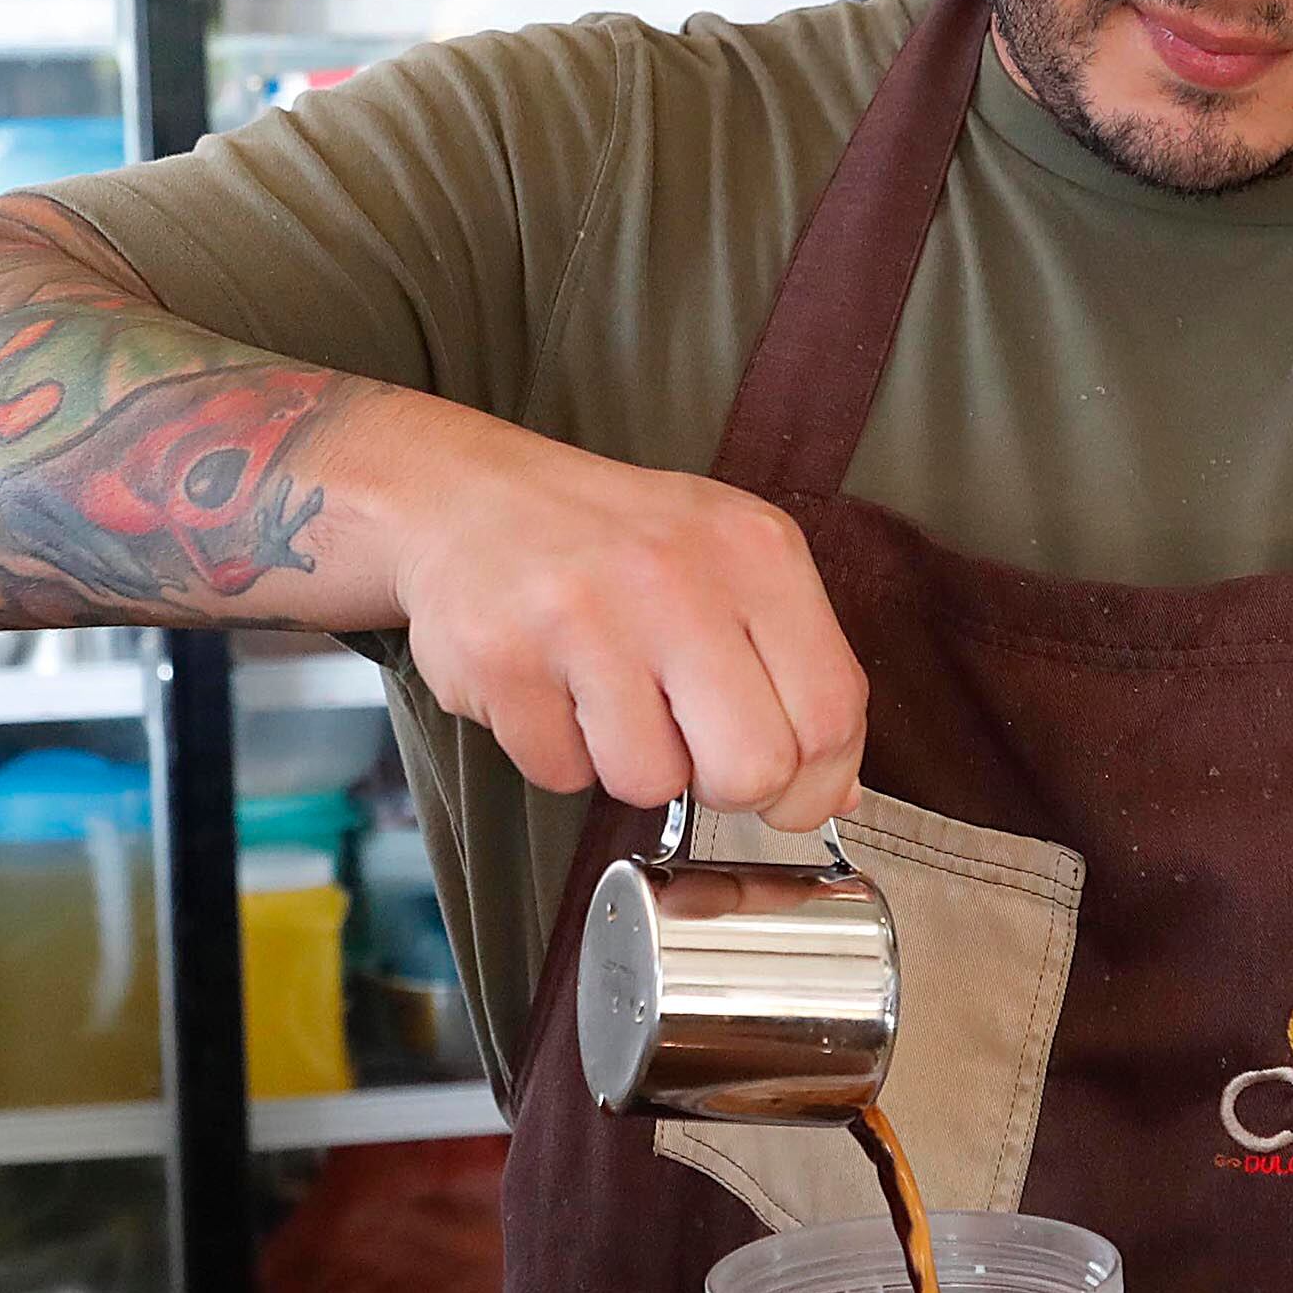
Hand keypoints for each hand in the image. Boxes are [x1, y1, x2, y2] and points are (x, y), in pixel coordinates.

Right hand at [370, 403, 865, 830]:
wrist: (460, 497)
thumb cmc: (606, 542)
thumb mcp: (723, 564)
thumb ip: (793, 667)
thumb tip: (832, 791)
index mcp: (752, 550)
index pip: (832, 711)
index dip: (815, 784)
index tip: (788, 794)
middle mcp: (675, 577)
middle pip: (753, 768)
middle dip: (722, 787)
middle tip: (690, 748)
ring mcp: (585, 617)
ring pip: (649, 784)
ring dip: (628, 764)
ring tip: (605, 697)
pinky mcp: (505, 660)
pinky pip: (562, 774)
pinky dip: (558, 752)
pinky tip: (550, 689)